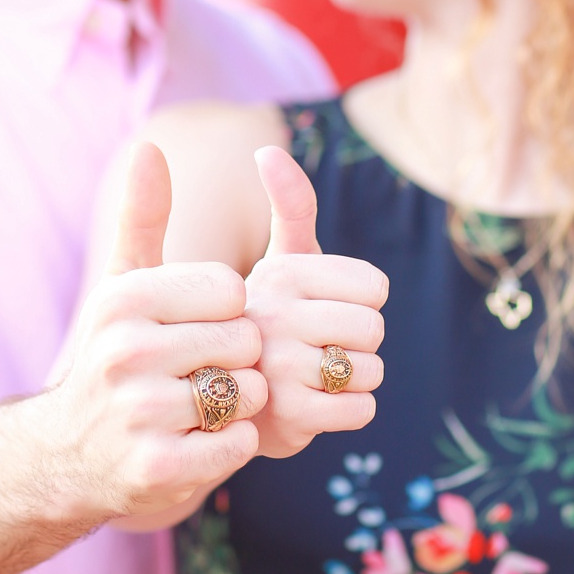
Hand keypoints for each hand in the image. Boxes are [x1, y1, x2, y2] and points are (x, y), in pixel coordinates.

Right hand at [42, 141, 267, 524]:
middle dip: (238, 360)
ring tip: (198, 406)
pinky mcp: (158, 470)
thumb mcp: (120, 285)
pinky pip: (238, 443)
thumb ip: (142, 216)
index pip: (233, 290)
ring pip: (248, 394)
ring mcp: (139, 415)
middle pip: (246, 342)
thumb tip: (150, 146)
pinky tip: (197, 441)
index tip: (196, 329)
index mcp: (124, 299)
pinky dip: (231, 444)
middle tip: (200, 373)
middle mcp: (126, 352)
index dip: (229, 313)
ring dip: (238, 404)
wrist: (66, 455)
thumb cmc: (112, 356)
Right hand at [243, 145, 387, 458]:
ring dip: (352, 382)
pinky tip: (312, 409)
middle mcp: (264, 318)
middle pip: (373, 328)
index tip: (318, 312)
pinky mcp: (282, 423)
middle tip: (315, 351)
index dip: (358, 302)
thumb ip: (286, 207)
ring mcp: (271, 373)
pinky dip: (349, 413)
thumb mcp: (271, 264)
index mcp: (271, 274)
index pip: (374, 286)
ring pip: (370, 371)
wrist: (199, 411)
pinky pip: (360, 410)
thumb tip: (265, 151)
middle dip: (357, 344)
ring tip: (310, 381)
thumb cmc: (254, 326)